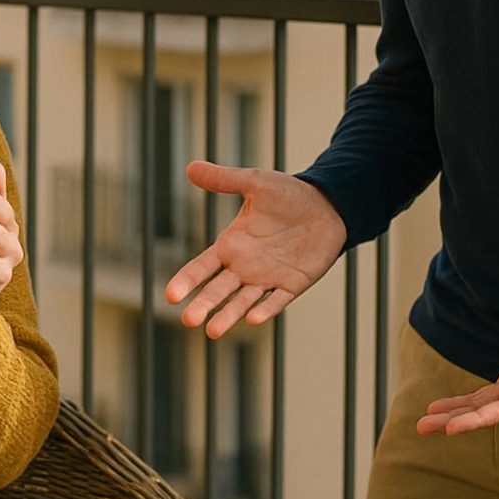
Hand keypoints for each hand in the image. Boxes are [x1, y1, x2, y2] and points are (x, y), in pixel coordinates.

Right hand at [165, 161, 347, 338]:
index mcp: (231, 243)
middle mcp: (245, 265)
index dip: (187, 280)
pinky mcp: (292, 284)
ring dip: (228, 315)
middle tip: (188, 320)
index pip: (202, 266)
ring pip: (243, 301)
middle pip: (218, 289)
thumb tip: (190, 167)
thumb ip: (224, 179)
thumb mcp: (255, 182)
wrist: (327, 206)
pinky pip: (276, 300)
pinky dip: (265, 309)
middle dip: (204, 304)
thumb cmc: (288, 195)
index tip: (171, 295)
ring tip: (212, 332)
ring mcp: (268, 277)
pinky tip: (253, 319)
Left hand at [416, 275, 498, 435]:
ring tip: (424, 423)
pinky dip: (467, 402)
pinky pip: (490, 393)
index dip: (483, 418)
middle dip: (459, 420)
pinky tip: (443, 409)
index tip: (454, 428)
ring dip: (457, 414)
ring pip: (488, 404)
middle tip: (422, 428)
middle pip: (494, 410)